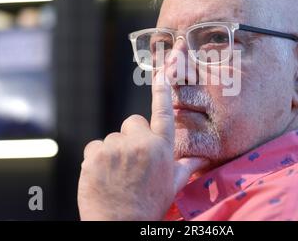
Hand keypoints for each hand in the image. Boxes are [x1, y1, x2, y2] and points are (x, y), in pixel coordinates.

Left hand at [77, 70, 208, 220]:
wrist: (120, 225)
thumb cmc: (148, 206)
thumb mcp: (173, 186)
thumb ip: (187, 166)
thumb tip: (203, 157)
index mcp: (162, 149)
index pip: (164, 113)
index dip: (163, 92)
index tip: (163, 73)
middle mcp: (141, 144)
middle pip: (133, 122)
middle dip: (131, 137)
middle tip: (132, 160)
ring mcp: (116, 148)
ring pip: (112, 138)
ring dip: (113, 151)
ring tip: (117, 174)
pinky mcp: (94, 154)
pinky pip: (94, 147)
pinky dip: (96, 159)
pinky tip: (102, 175)